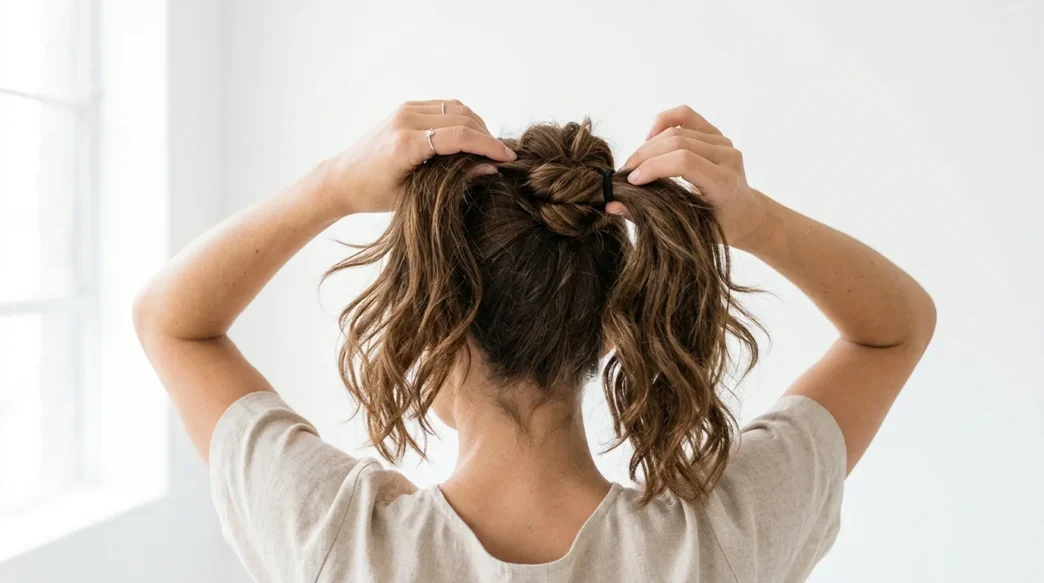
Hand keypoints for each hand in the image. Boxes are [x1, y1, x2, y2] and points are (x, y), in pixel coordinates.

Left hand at [314, 99, 516, 214]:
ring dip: (477, 125)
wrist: (340, 178)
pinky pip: (444, 106)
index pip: (461, 135)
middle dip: (487, 135)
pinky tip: (469, 137)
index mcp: (406, 144)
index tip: (509, 158)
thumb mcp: (415, 195)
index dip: (490, 146)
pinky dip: (462, 118)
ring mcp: (405, 110)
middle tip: (501, 156)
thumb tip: (488, 168)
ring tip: (487, 147)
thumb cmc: (372, 194)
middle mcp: (406, 120)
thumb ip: (453, 180)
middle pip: (462, 117)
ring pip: (456, 107)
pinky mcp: (405, 108)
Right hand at [612, 105, 767, 247]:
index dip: (653, 167)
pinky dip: (663, 122)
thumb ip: (647, 215)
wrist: (745, 214)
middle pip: (677, 142)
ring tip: (636, 161)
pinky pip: (684, 115)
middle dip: (644, 155)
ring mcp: (724, 143)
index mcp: (723, 182)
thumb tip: (611, 205)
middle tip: (626, 172)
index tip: (632, 181)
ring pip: (677, 129)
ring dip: (649, 144)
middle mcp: (727, 157)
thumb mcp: (685, 228)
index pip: (683, 161)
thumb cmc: (716, 227)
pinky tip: (650, 138)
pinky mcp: (716, 134)